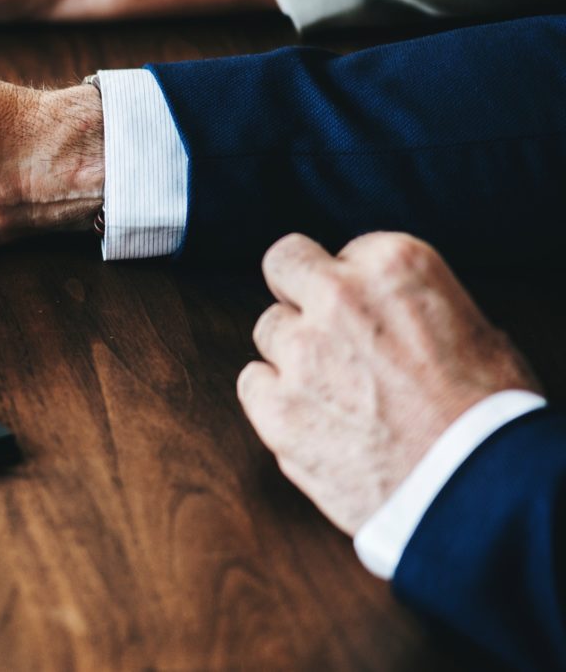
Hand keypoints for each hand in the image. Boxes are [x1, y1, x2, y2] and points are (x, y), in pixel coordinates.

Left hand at [238, 232, 538, 534]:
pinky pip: (252, 383)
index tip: (373, 316)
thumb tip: (383, 309)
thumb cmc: (489, 415)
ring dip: (292, 354)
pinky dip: (274, 399)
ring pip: (268, 330)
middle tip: (326, 330)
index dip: (358, 287)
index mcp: (394, 265)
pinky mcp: (276, 407)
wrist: (477, 491)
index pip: (344, 251)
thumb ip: (410, 304)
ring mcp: (301, 352)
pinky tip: (314, 420)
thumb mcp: (474, 328)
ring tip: (338, 392)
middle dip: (301, 292)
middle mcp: (338, 297)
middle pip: (285, 265)